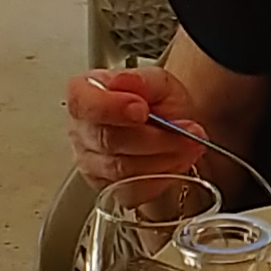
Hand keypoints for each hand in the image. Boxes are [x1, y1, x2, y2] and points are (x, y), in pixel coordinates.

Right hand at [67, 68, 204, 184]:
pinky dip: (162, 176)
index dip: (112, 108)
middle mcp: (82, 130)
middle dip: (155, 137)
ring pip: (123, 170)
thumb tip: (124, 82)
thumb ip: (143, 81)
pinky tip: (176, 161)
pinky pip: (133, 190)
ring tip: (188, 144)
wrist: (172, 124)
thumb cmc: (158, 102)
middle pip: (108, 141)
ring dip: (164, 158)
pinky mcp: (107, 188)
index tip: (142, 110)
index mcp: (84, 94)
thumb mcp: (158, 81)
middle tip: (187, 129)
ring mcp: (90, 163)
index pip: (84, 104)